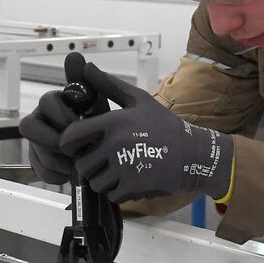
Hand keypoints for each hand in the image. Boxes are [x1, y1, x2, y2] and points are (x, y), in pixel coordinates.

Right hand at [18, 53, 106, 183]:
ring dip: (57, 158)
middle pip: (27, 126)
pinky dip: (57, 173)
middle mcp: (40, 119)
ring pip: (34, 149)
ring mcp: (36, 141)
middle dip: (51, 139)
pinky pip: (38, 169)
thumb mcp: (96, 101)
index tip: (78, 123)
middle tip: (74, 147)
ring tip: (77, 162)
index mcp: (53, 103)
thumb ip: (84, 81)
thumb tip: (75, 55)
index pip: (47, 101)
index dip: (62, 114)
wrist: (104, 151)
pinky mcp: (38, 161)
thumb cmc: (97, 122)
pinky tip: (70, 172)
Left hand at [59, 62, 233, 203]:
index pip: (71, 136)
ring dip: (102, 180)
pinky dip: (116, 192)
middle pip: (82, 165)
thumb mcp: (139, 100)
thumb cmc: (165, 125)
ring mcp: (125, 167)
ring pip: (95, 183)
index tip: (76, 146)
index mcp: (113, 122)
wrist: (194, 154)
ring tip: (115, 172)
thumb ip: (109, 85)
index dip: (68, 144)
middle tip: (100, 162)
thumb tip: (86, 67)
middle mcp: (116, 144)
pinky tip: (128, 181)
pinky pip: (111, 195)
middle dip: (88, 166)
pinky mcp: (134, 187)